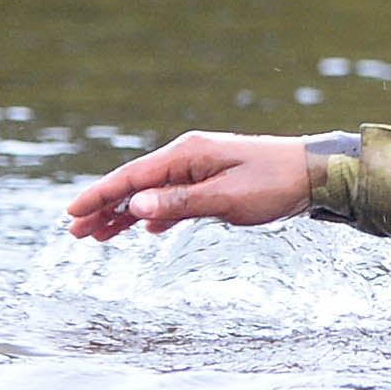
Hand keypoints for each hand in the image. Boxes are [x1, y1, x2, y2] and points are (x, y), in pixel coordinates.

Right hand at [65, 134, 320, 241]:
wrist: (319, 174)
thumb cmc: (276, 183)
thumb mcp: (227, 198)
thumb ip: (180, 203)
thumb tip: (136, 207)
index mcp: (187, 154)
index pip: (132, 177)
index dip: (99, 195)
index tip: (71, 212)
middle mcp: (190, 157)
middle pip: (136, 184)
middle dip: (105, 208)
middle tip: (76, 232)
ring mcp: (203, 168)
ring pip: (154, 193)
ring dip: (127, 214)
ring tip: (100, 235)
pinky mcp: (217, 180)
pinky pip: (176, 198)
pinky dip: (157, 214)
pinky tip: (145, 229)